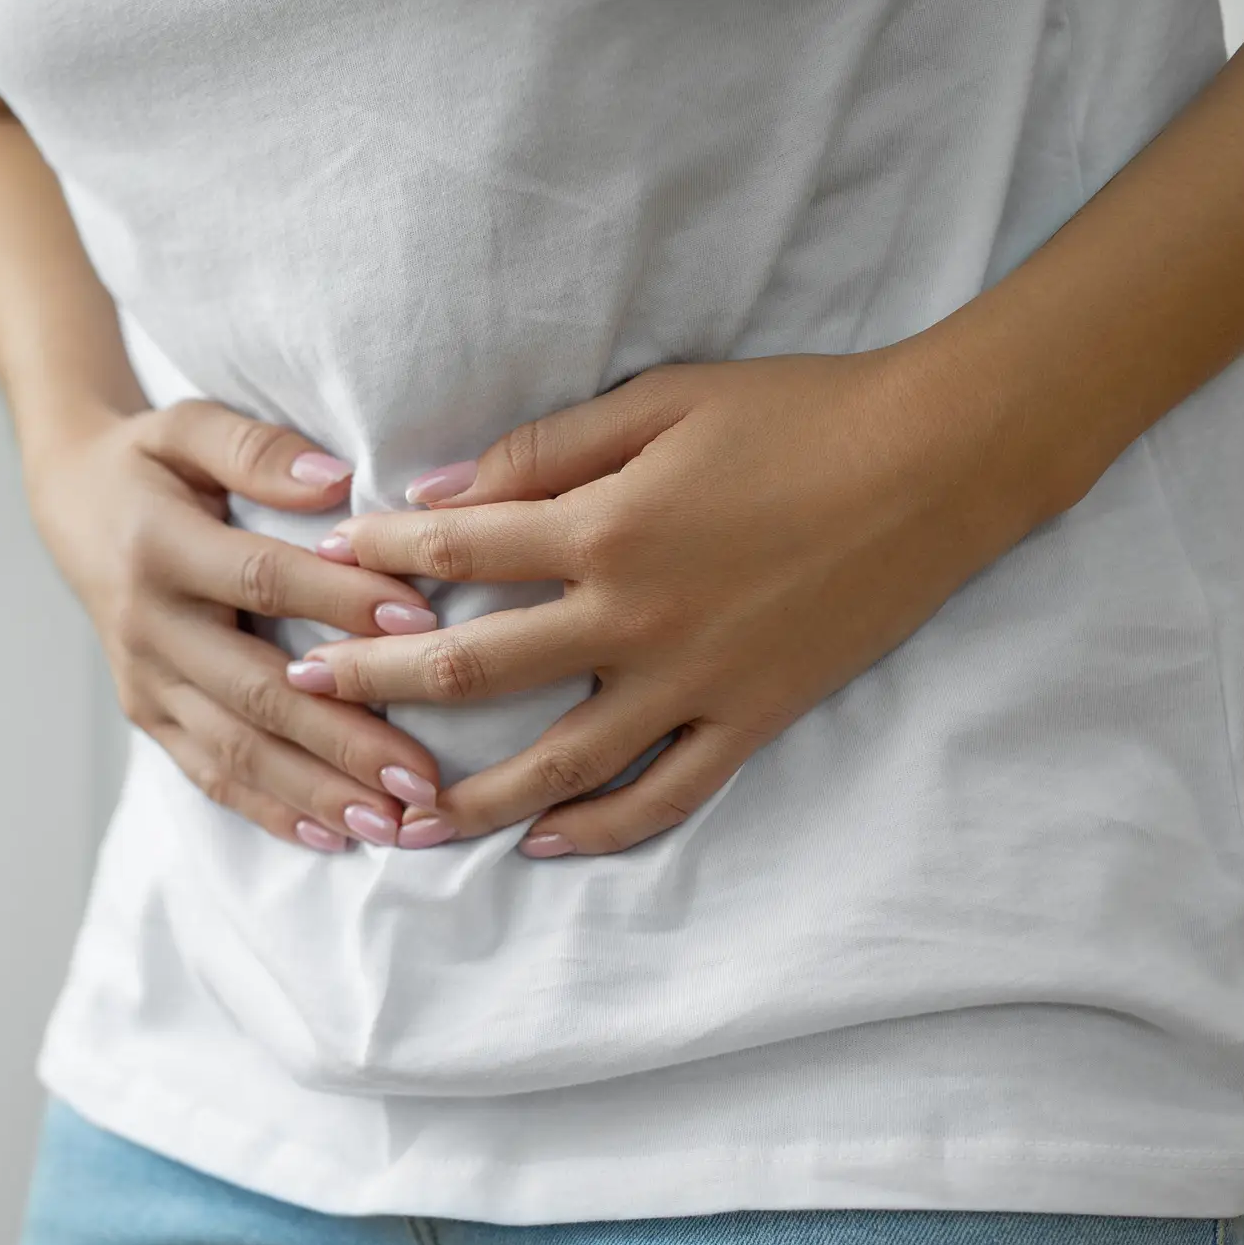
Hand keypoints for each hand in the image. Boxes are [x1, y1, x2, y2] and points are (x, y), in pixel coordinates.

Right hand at [24, 399, 445, 849]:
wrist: (70, 507)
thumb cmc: (150, 463)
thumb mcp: (189, 426)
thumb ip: (257, 448)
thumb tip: (336, 482)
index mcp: (159, 548)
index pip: (264, 580)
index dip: (340, 601)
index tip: (419, 625)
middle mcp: (147, 625)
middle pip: (256, 690)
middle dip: (342, 740)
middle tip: (421, 777)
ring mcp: (144, 681)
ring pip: (236, 749)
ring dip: (316, 792)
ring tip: (392, 824)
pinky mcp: (146, 715)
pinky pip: (209, 774)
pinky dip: (269, 810)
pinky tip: (330, 836)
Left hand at [296, 348, 1032, 855]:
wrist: (940, 462)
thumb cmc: (798, 412)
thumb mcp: (662, 401)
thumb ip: (543, 450)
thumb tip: (437, 489)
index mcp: (604, 526)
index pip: (456, 552)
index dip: (378, 556)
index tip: (321, 567)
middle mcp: (633, 618)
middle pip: (476, 667)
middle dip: (378, 682)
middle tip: (304, 698)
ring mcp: (693, 682)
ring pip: (558, 762)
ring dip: (467, 795)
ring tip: (396, 820)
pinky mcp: (751, 718)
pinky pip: (665, 795)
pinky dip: (601, 827)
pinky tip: (543, 844)